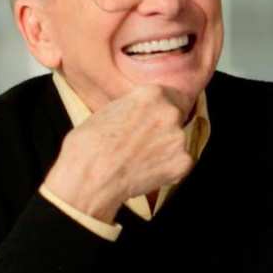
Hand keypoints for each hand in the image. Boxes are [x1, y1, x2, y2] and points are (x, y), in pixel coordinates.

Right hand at [42, 84, 194, 221]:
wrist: (90, 177)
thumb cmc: (89, 145)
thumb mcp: (108, 111)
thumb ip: (133, 108)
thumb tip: (139, 113)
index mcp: (152, 94)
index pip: (169, 95)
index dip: (160, 109)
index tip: (153, 119)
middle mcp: (170, 113)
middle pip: (175, 118)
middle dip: (163, 129)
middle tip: (143, 143)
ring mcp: (179, 138)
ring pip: (178, 142)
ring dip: (165, 150)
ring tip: (141, 160)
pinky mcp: (184, 163)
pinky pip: (180, 164)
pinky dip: (168, 170)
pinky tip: (147, 173)